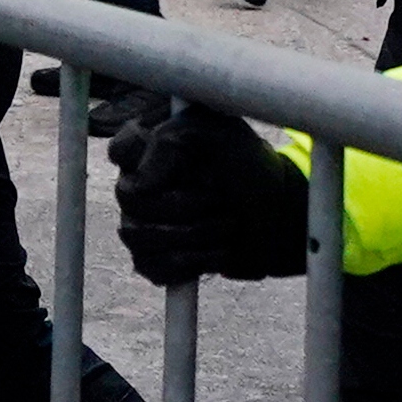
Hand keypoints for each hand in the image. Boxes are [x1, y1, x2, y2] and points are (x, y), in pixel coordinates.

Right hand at [107, 101, 312, 283]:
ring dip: (194, 235)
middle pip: (131, 200)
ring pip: (139, 236)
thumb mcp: (221, 133)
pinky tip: (219, 252)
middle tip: (220, 200)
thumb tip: (140, 185)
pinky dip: (192, 263)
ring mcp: (143, 223)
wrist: (280, 214)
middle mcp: (139, 184)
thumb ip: (172, 143)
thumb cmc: (250, 166)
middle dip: (184, 205)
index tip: (185, 163)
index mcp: (150, 146)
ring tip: (227, 225)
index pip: (121, 149)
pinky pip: (152, 267)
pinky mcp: (157, 258)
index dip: (146, 160)